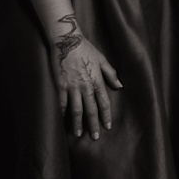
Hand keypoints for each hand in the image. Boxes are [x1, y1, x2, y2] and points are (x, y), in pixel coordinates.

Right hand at [49, 15, 122, 139]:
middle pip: (90, 109)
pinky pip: (61, 103)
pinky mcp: (59, 85)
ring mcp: (71, 86)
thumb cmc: (86, 49)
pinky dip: (62, 114)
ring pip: (76, 109)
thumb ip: (111, 74)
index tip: (107, 126)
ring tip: (78, 134)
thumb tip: (120, 86)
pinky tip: (62, 122)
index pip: (103, 102)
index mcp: (97, 79)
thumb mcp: (102, 59)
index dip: (106, 115)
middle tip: (94, 136)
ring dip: (77, 123)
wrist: (67, 41)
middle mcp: (85, 85)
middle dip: (93, 124)